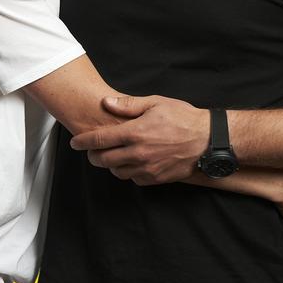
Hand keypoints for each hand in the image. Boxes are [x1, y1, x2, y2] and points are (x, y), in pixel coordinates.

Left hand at [70, 95, 208, 184]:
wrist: (207, 140)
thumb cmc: (182, 118)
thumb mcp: (155, 103)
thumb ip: (128, 105)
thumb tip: (106, 103)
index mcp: (135, 132)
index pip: (99, 139)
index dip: (83, 141)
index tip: (75, 142)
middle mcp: (138, 153)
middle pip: (103, 160)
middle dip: (93, 155)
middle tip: (92, 150)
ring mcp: (146, 168)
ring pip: (116, 172)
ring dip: (110, 165)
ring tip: (112, 155)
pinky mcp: (155, 178)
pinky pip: (133, 179)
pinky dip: (127, 172)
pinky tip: (131, 162)